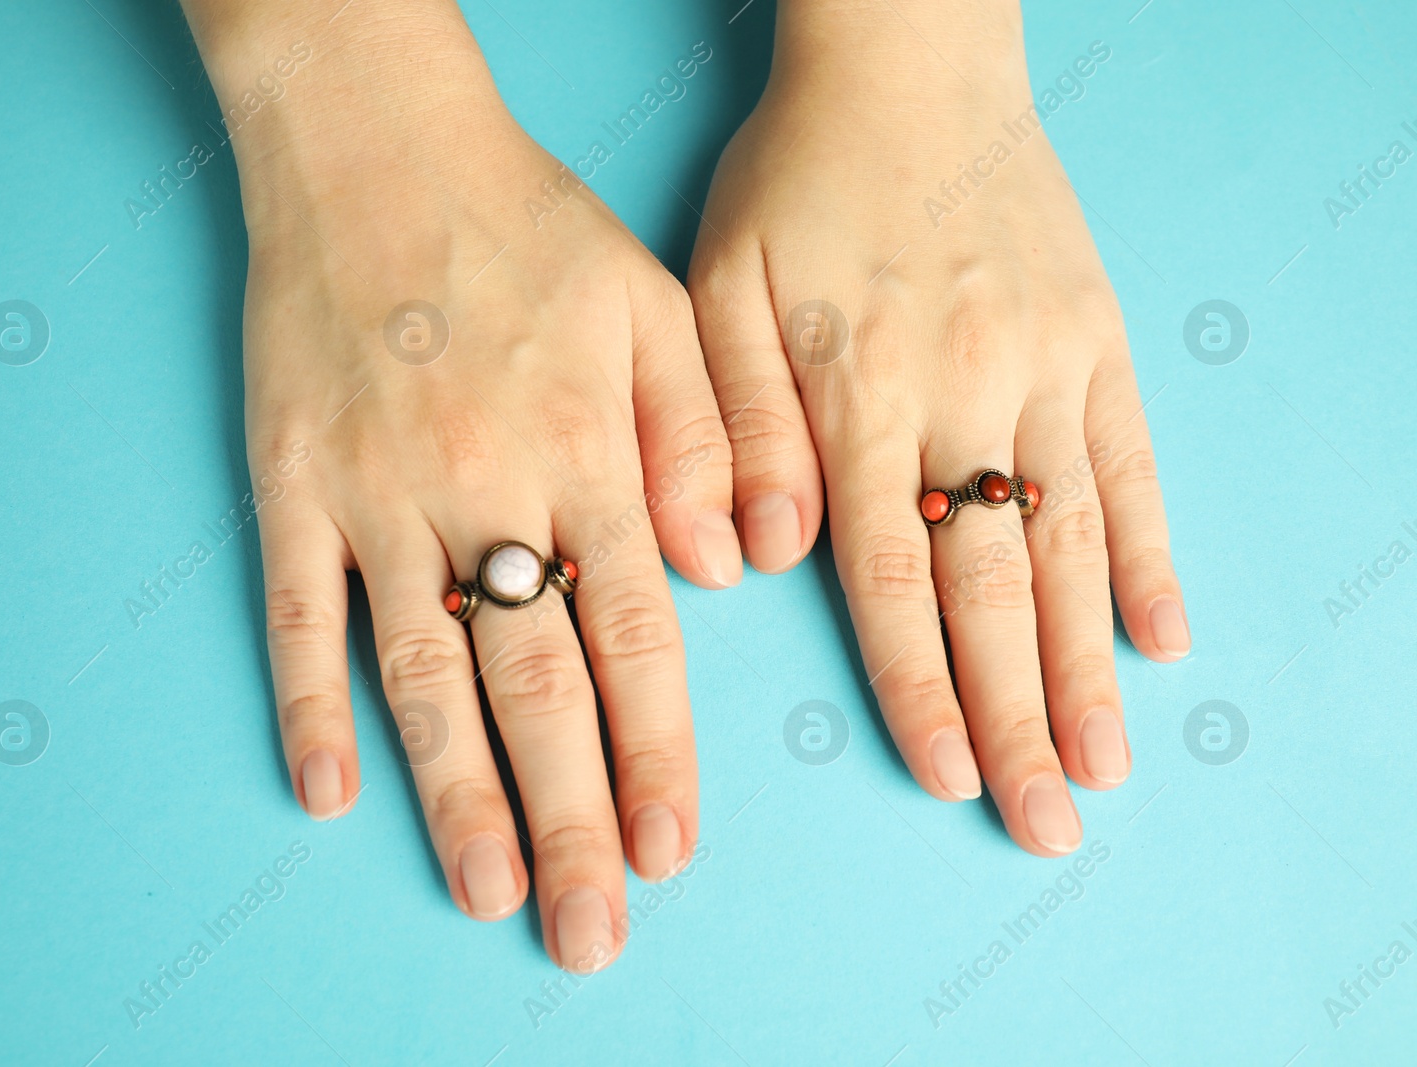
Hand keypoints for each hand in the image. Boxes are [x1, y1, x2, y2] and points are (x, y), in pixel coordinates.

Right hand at [180, 0, 735, 968]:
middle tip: (587, 928)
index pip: (633, 635)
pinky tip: (324, 792)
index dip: (657, 752)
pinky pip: (294, 611)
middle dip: (568, 815)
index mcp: (587, 446)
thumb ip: (708, 435)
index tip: (669, 850)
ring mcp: (376, 490)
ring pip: (420, 670)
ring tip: (485, 891)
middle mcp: (485, 483)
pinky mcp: (290, 479)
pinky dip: (306, 701)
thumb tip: (732, 569)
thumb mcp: (656, 304)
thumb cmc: (528, 228)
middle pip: (535, 682)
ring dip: (454, 789)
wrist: (376, 145)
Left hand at [687, 0, 1188, 854]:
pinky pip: (1133, 462)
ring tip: (1109, 762)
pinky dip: (1152, 552)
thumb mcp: (716, 287)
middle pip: (996, 583)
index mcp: (860, 390)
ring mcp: (1046, 366)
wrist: (906, 63)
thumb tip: (764, 554)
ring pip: (1075, 539)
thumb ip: (736, 425)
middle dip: (1020, 714)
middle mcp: (965, 389)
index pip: (895, 574)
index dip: (923, 686)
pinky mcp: (1096, 339)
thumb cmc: (796, 181)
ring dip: (1091, 661)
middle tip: (1048, 822)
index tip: (953, 777)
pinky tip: (1166, 634)